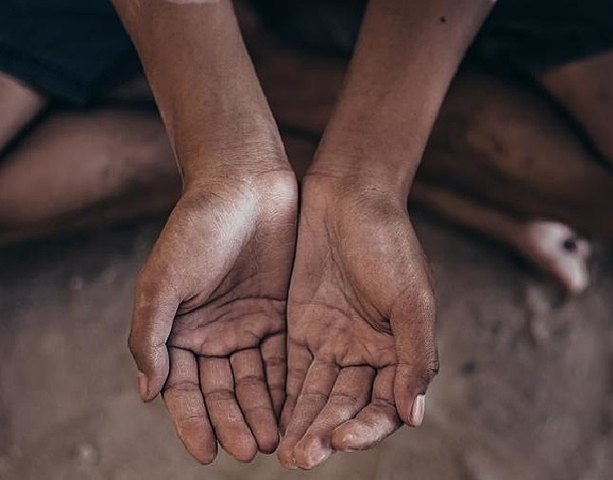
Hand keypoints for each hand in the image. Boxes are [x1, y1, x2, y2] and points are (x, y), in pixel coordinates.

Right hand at [128, 170, 296, 463]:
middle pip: (223, 391)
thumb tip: (148, 394)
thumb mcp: (163, 281)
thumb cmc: (196, 227)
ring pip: (256, 379)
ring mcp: (249, 326)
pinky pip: (285, 356)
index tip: (208, 452)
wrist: (244, 183)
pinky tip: (296, 407)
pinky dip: (288, 383)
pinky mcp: (281, 314)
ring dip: (263, 410)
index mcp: (178, 331)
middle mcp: (213, 334)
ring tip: (276, 440)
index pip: (185, 389)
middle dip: (235, 422)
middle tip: (250, 451)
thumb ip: (150, 336)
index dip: (194, 421)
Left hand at [277, 174, 438, 469]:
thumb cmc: (389, 242)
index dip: (365, 428)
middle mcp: (368, 353)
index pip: (385, 405)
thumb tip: (414, 417)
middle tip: (299, 459)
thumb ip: (415, 356)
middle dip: (325, 434)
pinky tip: (269, 420)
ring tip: (282, 453)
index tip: (340, 440)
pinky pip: (292, 371)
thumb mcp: (412, 297)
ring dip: (301, 424)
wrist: (349, 195)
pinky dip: (283, 398)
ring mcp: (335, 342)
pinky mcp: (303, 328)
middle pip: (346, 406)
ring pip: (317, 395)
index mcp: (400, 350)